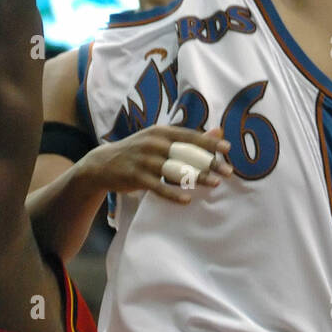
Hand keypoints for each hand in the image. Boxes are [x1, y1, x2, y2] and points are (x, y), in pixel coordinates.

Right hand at [82, 125, 232, 204]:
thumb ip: (188, 137)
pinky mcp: (135, 176)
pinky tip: (187, 199)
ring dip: (196, 177)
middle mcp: (153, 143)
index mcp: (161, 131)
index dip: (209, 143)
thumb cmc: (139, 151)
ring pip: (175, 169)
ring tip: (214, 184)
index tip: (228, 150)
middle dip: (209, 163)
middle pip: (186, 153)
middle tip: (228, 172)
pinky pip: (158, 187)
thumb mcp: (160, 139)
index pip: (190, 136)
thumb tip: (218, 132)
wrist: (103, 163)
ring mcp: (144, 160)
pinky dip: (172, 193)